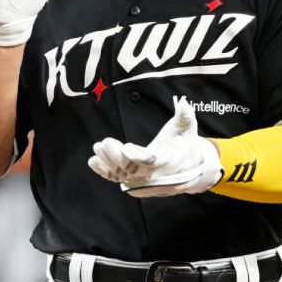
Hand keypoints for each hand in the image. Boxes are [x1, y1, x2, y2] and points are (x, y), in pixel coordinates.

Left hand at [88, 96, 222, 196]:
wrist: (186, 165)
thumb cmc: (185, 144)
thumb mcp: (188, 129)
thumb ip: (185, 115)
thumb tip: (183, 102)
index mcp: (169, 161)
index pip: (153, 162)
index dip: (139, 157)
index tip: (126, 147)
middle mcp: (155, 175)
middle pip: (133, 170)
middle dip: (117, 157)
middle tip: (105, 142)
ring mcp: (143, 179)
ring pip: (123, 175)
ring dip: (108, 162)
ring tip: (98, 147)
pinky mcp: (134, 179)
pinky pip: (117, 179)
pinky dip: (104, 171)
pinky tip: (93, 161)